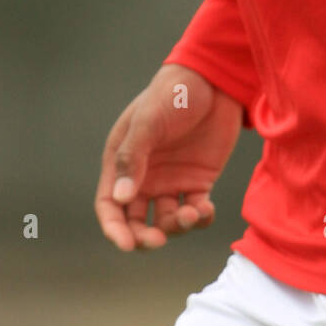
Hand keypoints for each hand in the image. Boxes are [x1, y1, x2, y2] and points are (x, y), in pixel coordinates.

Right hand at [94, 64, 243, 251]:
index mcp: (123, 161)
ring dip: (176, 226)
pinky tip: (206, 210)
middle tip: (159, 239)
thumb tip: (120, 198)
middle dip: (145, 237)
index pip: (110, 205)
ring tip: (192, 213)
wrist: (214, 80)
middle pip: (136, 221)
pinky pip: (195, 211)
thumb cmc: (173, 94)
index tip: (127, 245)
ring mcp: (172, 180)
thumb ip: (132, 157)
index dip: (114, 229)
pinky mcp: (198, 181)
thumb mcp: (149, 121)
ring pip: (166, 220)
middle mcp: (144, 176)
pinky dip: (199, 218)